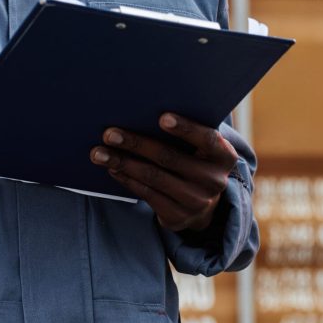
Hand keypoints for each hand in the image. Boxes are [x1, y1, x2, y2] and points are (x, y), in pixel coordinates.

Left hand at [89, 113, 237, 231]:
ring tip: (98, 152)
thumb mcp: (200, 146)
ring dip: (122, 162)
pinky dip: (126, 178)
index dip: (185, 128)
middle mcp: (213, 180)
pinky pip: (147, 194)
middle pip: (169, 158)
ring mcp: (196, 202)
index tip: (162, 117)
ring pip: (153, 177)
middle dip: (135, 143)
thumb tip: (141, 105)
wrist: (203, 204)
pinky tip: (112, 167)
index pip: (206, 138)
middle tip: (109, 133)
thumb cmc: (194, 158)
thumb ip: (184, 130)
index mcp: (223, 156)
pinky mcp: (178, 217)